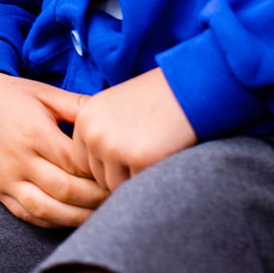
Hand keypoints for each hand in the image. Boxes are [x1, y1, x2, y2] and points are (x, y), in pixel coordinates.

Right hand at [0, 71, 106, 228]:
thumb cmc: (12, 95)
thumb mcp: (46, 93)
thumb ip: (79, 106)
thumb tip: (114, 115)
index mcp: (35, 133)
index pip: (76, 163)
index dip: (100, 173)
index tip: (119, 174)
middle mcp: (19, 160)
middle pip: (64, 190)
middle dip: (95, 198)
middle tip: (118, 198)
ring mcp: (6, 179)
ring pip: (45, 209)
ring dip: (76, 217)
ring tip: (99, 214)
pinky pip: (26, 215)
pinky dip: (51, 221)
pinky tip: (71, 218)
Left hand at [70, 68, 197, 191]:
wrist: (191, 87)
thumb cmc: (157, 97)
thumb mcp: (115, 105)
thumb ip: (99, 131)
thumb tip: (87, 166)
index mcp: (85, 119)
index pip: (83, 161)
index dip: (107, 161)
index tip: (128, 147)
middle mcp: (94, 133)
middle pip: (99, 176)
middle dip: (120, 171)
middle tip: (145, 148)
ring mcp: (114, 148)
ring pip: (117, 185)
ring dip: (135, 176)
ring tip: (154, 150)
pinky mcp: (138, 159)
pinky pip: (140, 184)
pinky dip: (153, 175)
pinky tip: (164, 152)